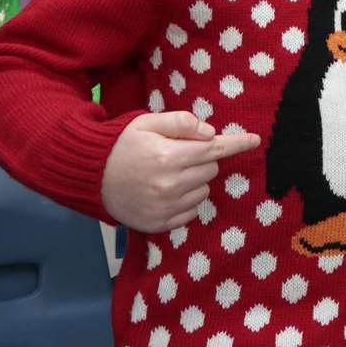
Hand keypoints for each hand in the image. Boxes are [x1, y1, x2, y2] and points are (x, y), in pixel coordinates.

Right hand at [102, 112, 260, 232]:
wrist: (90, 178)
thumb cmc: (121, 146)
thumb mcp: (146, 123)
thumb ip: (181, 123)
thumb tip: (210, 133)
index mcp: (168, 156)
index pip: (214, 149)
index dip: (237, 143)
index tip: (255, 140)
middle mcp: (170, 184)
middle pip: (211, 169)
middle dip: (202, 159)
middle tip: (178, 156)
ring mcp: (166, 207)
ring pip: (205, 191)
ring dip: (195, 181)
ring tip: (168, 175)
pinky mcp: (161, 224)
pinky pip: (193, 211)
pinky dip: (186, 201)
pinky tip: (165, 192)